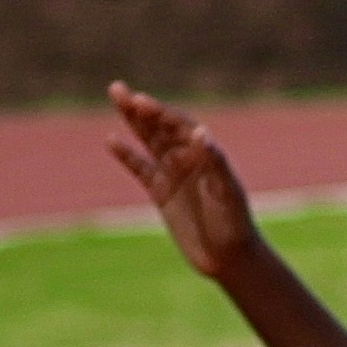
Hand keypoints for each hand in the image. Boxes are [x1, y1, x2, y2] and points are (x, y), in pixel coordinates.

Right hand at [104, 82, 259, 278]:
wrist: (228, 257)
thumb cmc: (235, 223)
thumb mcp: (227, 191)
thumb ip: (214, 161)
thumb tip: (201, 132)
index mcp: (206, 153)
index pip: (179, 126)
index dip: (161, 114)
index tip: (141, 103)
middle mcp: (189, 158)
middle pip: (160, 126)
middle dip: (140, 108)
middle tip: (117, 89)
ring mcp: (173, 174)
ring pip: (148, 141)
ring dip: (132, 121)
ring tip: (115, 97)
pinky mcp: (161, 193)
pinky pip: (140, 169)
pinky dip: (127, 155)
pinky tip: (111, 140)